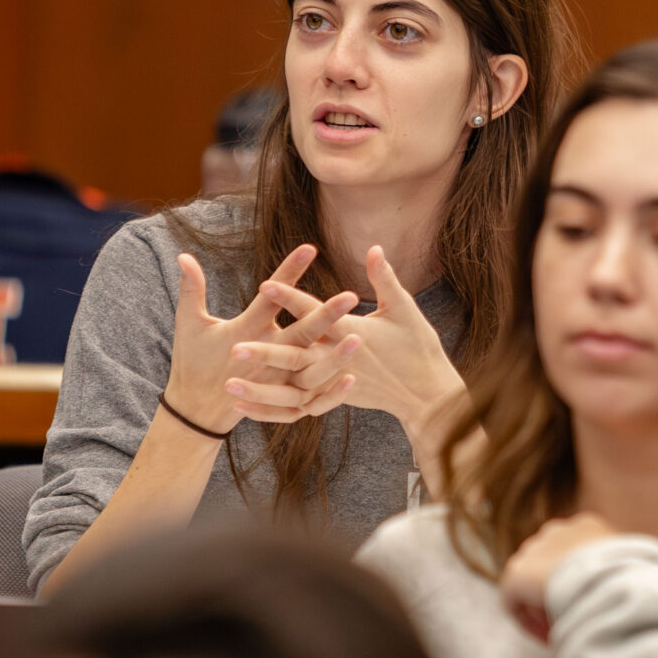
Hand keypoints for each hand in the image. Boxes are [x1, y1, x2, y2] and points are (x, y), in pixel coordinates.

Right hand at [166, 245, 358, 433]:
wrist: (195, 410)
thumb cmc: (192, 360)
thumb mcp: (190, 324)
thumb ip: (191, 289)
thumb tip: (184, 255)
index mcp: (244, 332)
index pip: (271, 298)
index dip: (289, 273)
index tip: (310, 248)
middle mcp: (263, 356)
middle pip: (300, 334)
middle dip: (326, 316)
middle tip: (351, 295)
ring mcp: (274, 381)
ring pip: (310, 370)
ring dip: (335, 356)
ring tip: (360, 336)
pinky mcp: (280, 402)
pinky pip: (310, 397)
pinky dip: (330, 391)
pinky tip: (351, 376)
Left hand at [226, 247, 466, 437]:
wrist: (427, 392)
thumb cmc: (418, 346)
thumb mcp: (404, 308)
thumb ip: (384, 278)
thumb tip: (373, 247)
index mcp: (353, 333)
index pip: (316, 313)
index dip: (290, 299)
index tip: (265, 286)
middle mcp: (339, 360)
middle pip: (296, 357)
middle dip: (264, 353)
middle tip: (233, 348)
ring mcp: (334, 384)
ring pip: (292, 388)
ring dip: (261, 388)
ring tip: (230, 384)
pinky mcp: (333, 399)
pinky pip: (297, 407)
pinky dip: (272, 410)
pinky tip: (244, 408)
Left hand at [497, 511, 624, 643]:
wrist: (611, 583)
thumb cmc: (633, 582)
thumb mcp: (633, 571)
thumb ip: (619, 575)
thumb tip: (623, 594)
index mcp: (588, 527)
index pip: (576, 553)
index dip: (581, 582)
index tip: (591, 605)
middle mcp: (558, 531)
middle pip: (551, 565)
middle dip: (557, 592)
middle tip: (573, 619)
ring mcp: (534, 550)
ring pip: (530, 584)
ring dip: (543, 608)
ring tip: (562, 632)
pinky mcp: (517, 575)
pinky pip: (515, 602)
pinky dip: (528, 622)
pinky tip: (548, 640)